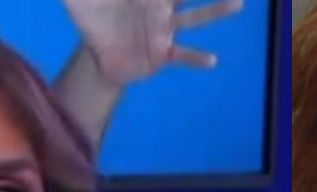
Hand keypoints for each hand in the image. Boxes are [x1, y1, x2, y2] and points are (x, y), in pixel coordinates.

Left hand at [59, 0, 244, 83]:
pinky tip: (212, 60)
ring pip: (194, 18)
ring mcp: (164, 30)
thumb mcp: (78, 0)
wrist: (99, 57)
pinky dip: (197, 57)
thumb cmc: (94, 19)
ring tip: (237, 3)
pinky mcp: (163, 54)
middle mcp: (160, 7)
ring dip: (215, 10)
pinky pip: (183, 55)